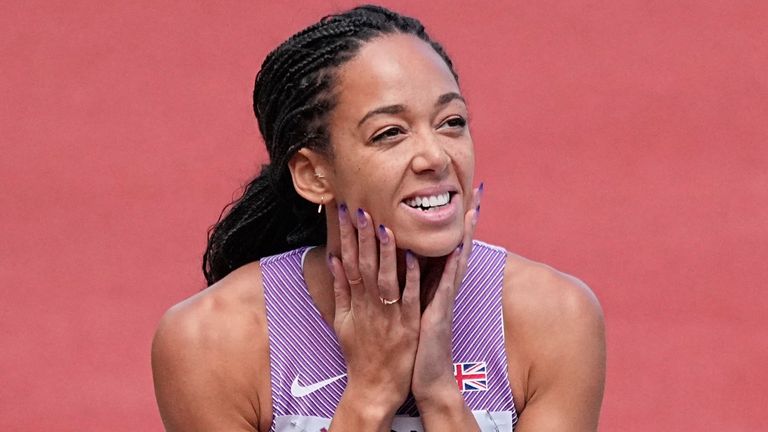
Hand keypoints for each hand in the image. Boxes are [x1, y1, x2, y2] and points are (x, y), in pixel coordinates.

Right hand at [327, 205, 420, 413]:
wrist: (373, 389)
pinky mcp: (409, 326)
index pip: (347, 261)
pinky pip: (411, 299)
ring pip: (385, 278)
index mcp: (355, 301)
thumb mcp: (342, 321)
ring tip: (384, 226)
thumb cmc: (360, 354)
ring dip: (385, 252)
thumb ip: (340, 290)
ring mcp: (389, 315)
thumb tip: (333, 259)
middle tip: (361, 207)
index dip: (346, 235)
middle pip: (363, 265)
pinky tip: (414, 258)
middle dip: (362, 235)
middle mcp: (369, 305)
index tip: (345, 210)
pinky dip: (411, 278)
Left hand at [411, 185, 482, 405]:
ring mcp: (445, 301)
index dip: (455, 223)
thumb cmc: (418, 345)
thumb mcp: (415, 309)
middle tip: (479, 192)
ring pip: (456, 261)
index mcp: (436, 286)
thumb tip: (407, 264)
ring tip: (471, 209)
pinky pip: (445, 287)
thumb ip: (413, 286)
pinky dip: (450, 268)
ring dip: (463, 235)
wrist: (426, 379)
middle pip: (459, 248)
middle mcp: (444, 289)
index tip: (464, 197)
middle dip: (468, 221)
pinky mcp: (439, 314)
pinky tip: (455, 250)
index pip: (448, 247)